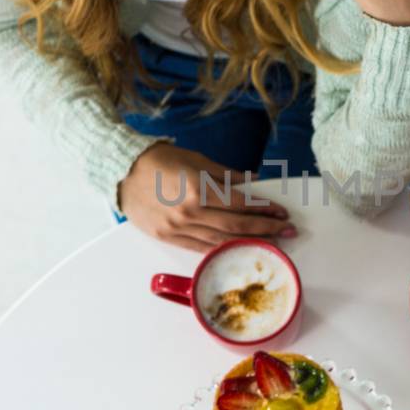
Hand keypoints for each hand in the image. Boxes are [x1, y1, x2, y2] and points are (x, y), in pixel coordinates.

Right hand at [117, 144, 292, 252]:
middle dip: (266, 229)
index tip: (282, 212)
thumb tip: (253, 181)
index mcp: (198, 189)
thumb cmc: (159, 160)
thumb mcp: (196, 160)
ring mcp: (178, 228)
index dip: (265, 209)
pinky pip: (201, 248)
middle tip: (288, 231)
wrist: (121, 172)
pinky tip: (240, 249)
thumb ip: (226, 175)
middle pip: (236, 226)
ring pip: (221, 241)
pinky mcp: (169, 237)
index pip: (241, 203)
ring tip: (272, 242)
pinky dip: (222, 249)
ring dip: (249, 242)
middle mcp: (190, 212)